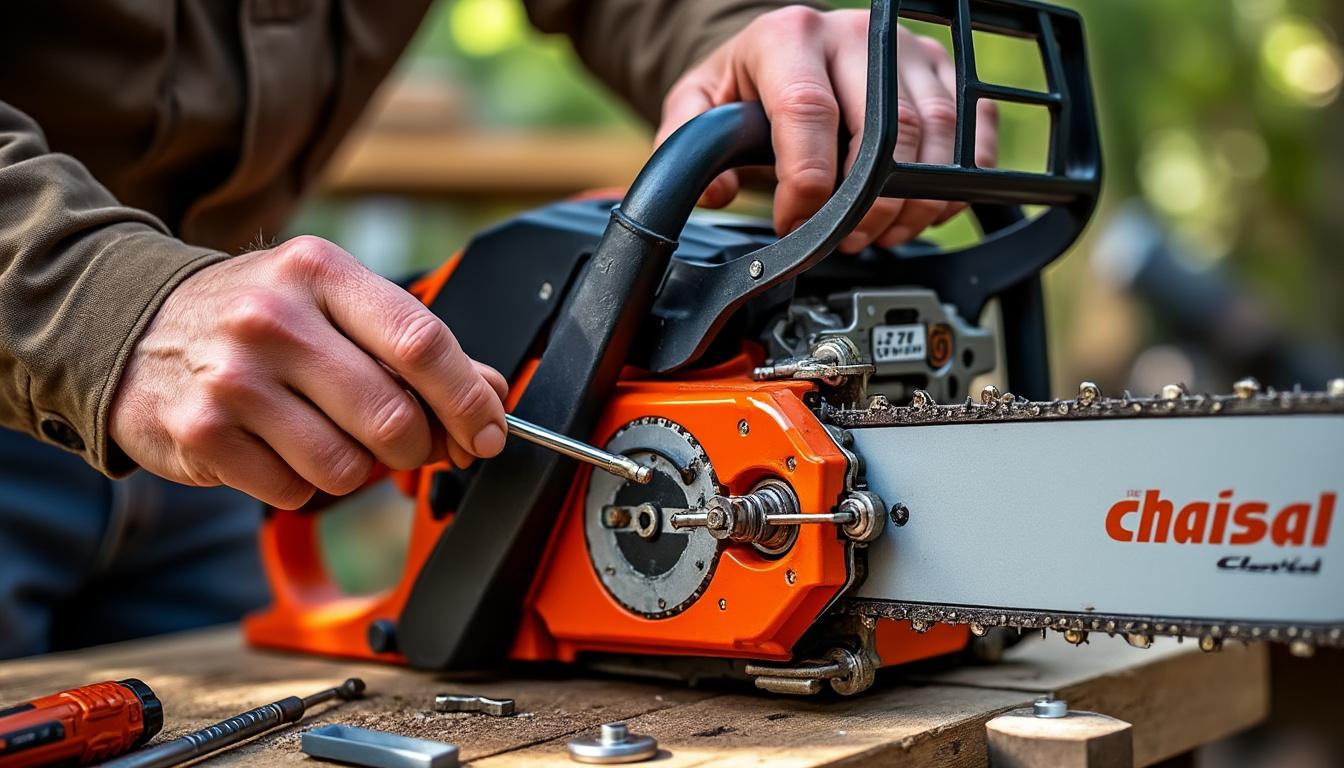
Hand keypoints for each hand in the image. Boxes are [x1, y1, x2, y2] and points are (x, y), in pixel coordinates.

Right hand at [109, 236, 508, 508]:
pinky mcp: (202, 435)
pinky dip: (302, 482)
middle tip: (407, 443)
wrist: (133, 328)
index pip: (421, 342)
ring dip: (355, 468)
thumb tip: (491, 396)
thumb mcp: (333, 302)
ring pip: (348, 467)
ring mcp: (233, 379)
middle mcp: (273, 319)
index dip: (468, 399)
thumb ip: (413, 345)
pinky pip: (296, 491)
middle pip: (393, 418)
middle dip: (417, 446)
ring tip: (323, 432)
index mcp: (319, 272)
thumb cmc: (257, 317)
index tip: (489, 432)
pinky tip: (277, 446)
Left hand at [656, 7, 998, 252]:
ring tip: (879, 234)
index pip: (809, 112)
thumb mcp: (700, 104)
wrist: (788, 49)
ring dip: (913, 203)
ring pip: (936, 134)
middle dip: (867, 205)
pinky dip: (955, 183)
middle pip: (885, 129)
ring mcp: (908, 49)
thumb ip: (688, 145)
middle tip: (844, 241)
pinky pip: (974, 128)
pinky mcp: (943, 70)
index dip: (806, 183)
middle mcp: (856, 33)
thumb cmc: (748, 82)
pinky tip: (921, 209)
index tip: (794, 222)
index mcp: (790, 37)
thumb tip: (717, 192)